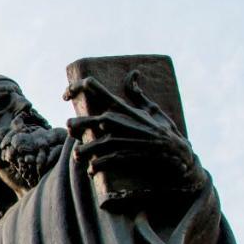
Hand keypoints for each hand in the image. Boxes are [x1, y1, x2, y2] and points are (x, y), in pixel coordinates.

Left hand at [64, 71, 205, 190]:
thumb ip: (137, 92)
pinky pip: (97, 163)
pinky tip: (91, 170)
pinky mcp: (120, 156)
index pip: (92, 87)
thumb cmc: (163, 130)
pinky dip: (92, 168)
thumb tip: (133, 73)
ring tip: (79, 156)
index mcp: (120, 106)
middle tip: (72, 131)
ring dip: (79, 153)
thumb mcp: (151, 109)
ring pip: (85, 147)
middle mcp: (114, 120)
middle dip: (73, 127)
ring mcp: (116, 139)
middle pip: (80, 121)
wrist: (177, 154)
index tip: (66, 95)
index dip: (74, 88)